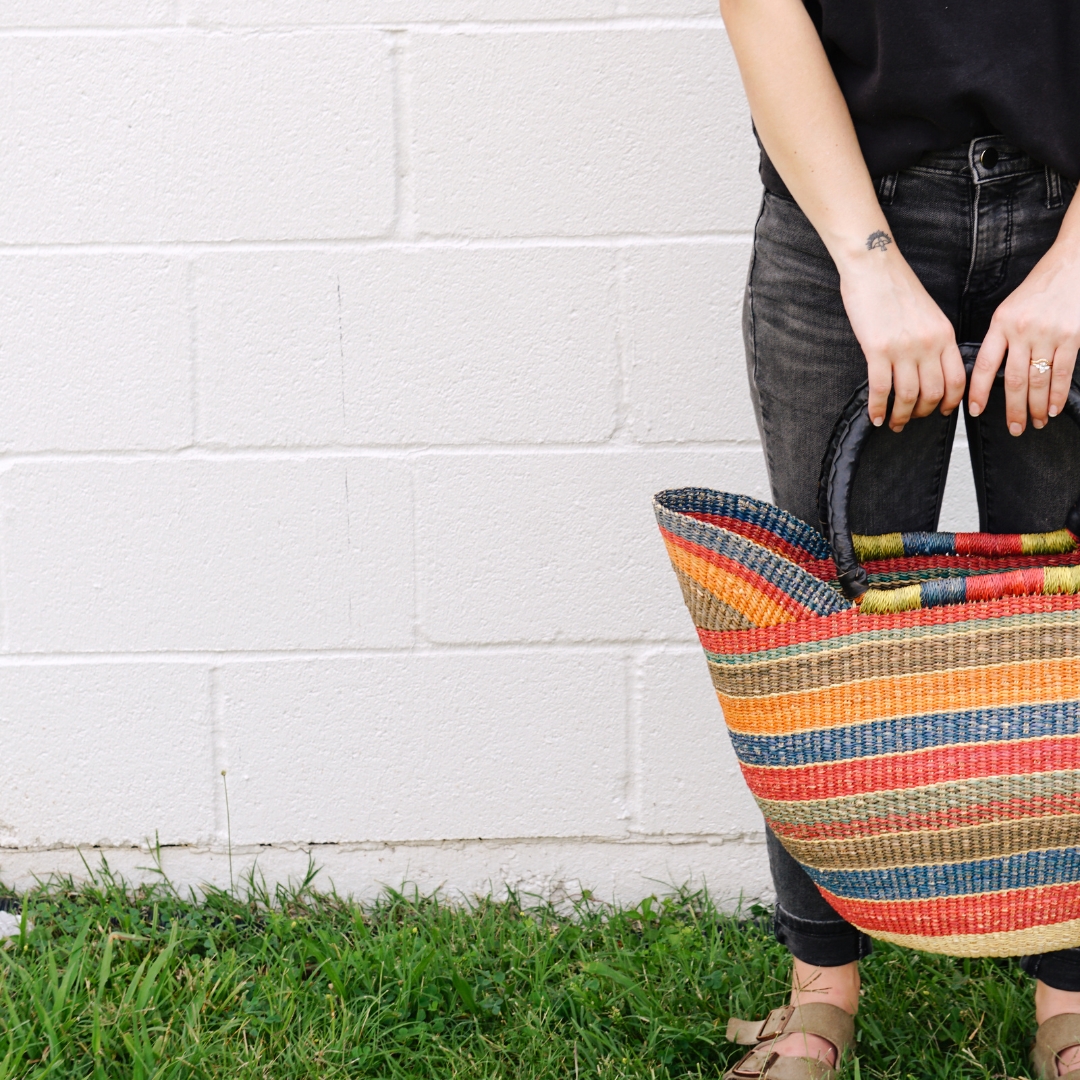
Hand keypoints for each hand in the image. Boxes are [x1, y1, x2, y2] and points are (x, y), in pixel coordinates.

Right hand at [838, 238, 965, 430]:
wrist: (874, 267)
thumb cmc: (896, 287)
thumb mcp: (928, 313)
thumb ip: (934, 340)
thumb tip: (929, 368)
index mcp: (944, 335)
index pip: (956, 379)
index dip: (950, 403)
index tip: (940, 412)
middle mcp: (928, 344)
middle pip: (933, 393)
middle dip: (922, 413)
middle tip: (911, 420)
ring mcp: (903, 348)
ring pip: (908, 396)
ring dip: (901, 416)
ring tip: (893, 423)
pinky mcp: (877, 349)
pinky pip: (880, 389)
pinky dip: (878, 408)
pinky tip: (874, 416)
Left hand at [968, 242, 1079, 433]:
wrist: (1073, 263)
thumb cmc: (1040, 287)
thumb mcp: (1009, 308)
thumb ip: (1001, 337)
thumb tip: (991, 370)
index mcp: (1001, 323)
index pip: (984, 365)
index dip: (978, 391)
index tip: (974, 410)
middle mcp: (1022, 330)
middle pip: (1012, 380)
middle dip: (1012, 409)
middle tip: (1013, 428)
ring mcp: (1047, 334)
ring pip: (1037, 381)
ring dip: (1035, 407)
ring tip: (1034, 422)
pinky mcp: (1071, 336)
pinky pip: (1061, 372)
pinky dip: (1056, 394)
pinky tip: (1052, 408)